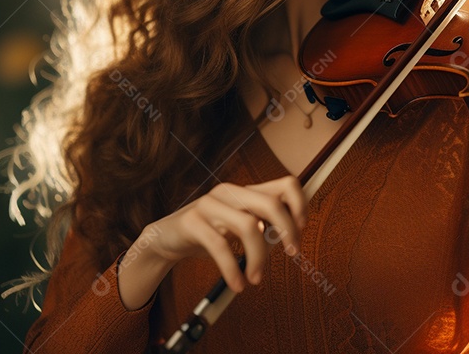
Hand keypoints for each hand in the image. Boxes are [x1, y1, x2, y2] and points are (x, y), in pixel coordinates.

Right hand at [118, 175, 306, 308]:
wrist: (166, 238)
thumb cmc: (210, 234)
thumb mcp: (240, 228)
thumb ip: (264, 227)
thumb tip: (293, 237)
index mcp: (246, 192)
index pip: (285, 184)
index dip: (300, 204)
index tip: (302, 229)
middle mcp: (231, 192)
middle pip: (271, 203)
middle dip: (287, 230)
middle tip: (293, 254)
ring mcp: (210, 204)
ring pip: (248, 226)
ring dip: (259, 258)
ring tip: (257, 278)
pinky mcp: (192, 221)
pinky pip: (219, 246)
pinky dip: (232, 269)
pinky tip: (237, 284)